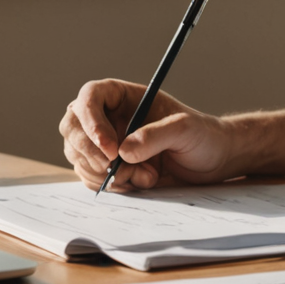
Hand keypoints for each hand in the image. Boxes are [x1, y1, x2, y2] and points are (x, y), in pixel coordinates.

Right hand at [60, 79, 239, 189]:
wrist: (213, 162)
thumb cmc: (203, 135)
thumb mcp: (186, 129)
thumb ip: (155, 135)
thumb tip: (124, 151)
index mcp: (123, 97)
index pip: (89, 97)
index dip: (90, 121)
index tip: (110, 147)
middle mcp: (109, 118)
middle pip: (72, 127)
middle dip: (88, 152)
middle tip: (114, 168)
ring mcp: (105, 144)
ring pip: (79, 157)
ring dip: (107, 174)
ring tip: (145, 175)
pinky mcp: (110, 168)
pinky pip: (92, 178)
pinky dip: (113, 186)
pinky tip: (141, 182)